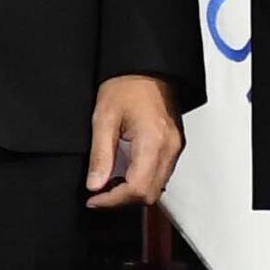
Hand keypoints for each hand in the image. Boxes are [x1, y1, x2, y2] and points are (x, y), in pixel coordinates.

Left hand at [81, 74, 185, 209]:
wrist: (147, 69)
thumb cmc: (127, 85)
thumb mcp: (104, 118)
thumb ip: (100, 155)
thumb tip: (95, 184)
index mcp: (153, 143)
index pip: (137, 189)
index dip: (113, 200)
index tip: (94, 199)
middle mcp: (170, 149)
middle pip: (150, 194)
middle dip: (122, 200)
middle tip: (98, 194)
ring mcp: (175, 148)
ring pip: (157, 187)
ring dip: (132, 191)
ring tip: (107, 184)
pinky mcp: (174, 146)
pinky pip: (160, 174)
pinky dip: (142, 180)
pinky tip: (123, 173)